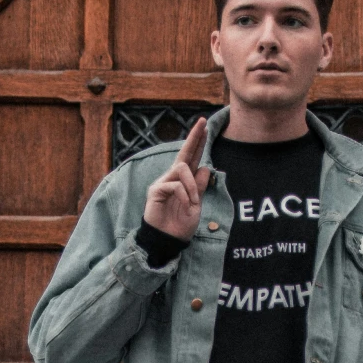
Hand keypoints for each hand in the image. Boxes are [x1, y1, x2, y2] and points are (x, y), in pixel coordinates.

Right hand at [142, 119, 210, 239]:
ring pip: (182, 169)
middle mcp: (172, 178)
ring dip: (193, 186)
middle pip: (184, 153)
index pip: (192, 158)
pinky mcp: (156, 190)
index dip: (198, 143)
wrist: (169, 240)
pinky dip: (185, 195)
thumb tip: (206, 167)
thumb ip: (200, 187)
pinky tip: (186, 206)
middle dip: (194, 137)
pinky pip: (175, 185)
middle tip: (203, 121)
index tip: (204, 126)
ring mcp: (163, 183)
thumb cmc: (180, 224)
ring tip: (194, 202)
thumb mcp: (196, 205)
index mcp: (184, 181)